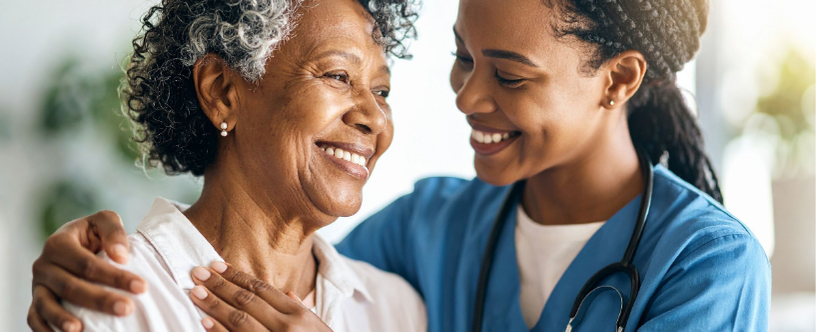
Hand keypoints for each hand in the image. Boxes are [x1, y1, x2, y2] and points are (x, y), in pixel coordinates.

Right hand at [28, 211, 146, 331]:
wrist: (75, 243)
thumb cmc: (94, 233)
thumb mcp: (104, 221)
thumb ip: (113, 232)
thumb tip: (121, 257)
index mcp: (58, 243)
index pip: (87, 264)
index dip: (114, 276)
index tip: (141, 287)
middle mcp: (43, 265)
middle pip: (70, 287)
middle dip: (100, 300)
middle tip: (127, 309)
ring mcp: (37, 285)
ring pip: (47, 305)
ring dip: (63, 320)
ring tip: (82, 330)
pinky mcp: (36, 301)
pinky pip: (34, 318)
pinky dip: (45, 330)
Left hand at [189, 262, 331, 331]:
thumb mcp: (318, 327)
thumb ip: (300, 310)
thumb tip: (287, 294)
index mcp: (298, 314)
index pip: (262, 289)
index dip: (237, 275)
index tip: (217, 265)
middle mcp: (285, 326)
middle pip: (247, 300)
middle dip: (220, 285)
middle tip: (198, 273)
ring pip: (239, 319)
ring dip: (214, 304)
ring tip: (196, 292)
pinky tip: (204, 322)